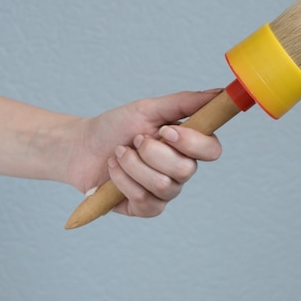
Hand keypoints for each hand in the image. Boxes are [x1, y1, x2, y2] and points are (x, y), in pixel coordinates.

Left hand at [64, 90, 222, 216]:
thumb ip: (185, 102)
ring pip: (162, 185)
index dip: (191, 143)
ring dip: (133, 164)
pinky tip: (114, 170)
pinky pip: (145, 200)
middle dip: (151, 152)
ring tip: (119, 153)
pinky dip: (123, 181)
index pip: (212, 150)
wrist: (81, 147)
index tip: (165, 131)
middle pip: (185, 169)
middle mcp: (181, 170)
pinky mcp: (147, 208)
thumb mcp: (149, 108)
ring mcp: (165, 191)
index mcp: (188, 145)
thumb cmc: (116, 126)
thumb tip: (219, 92)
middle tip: (135, 140)